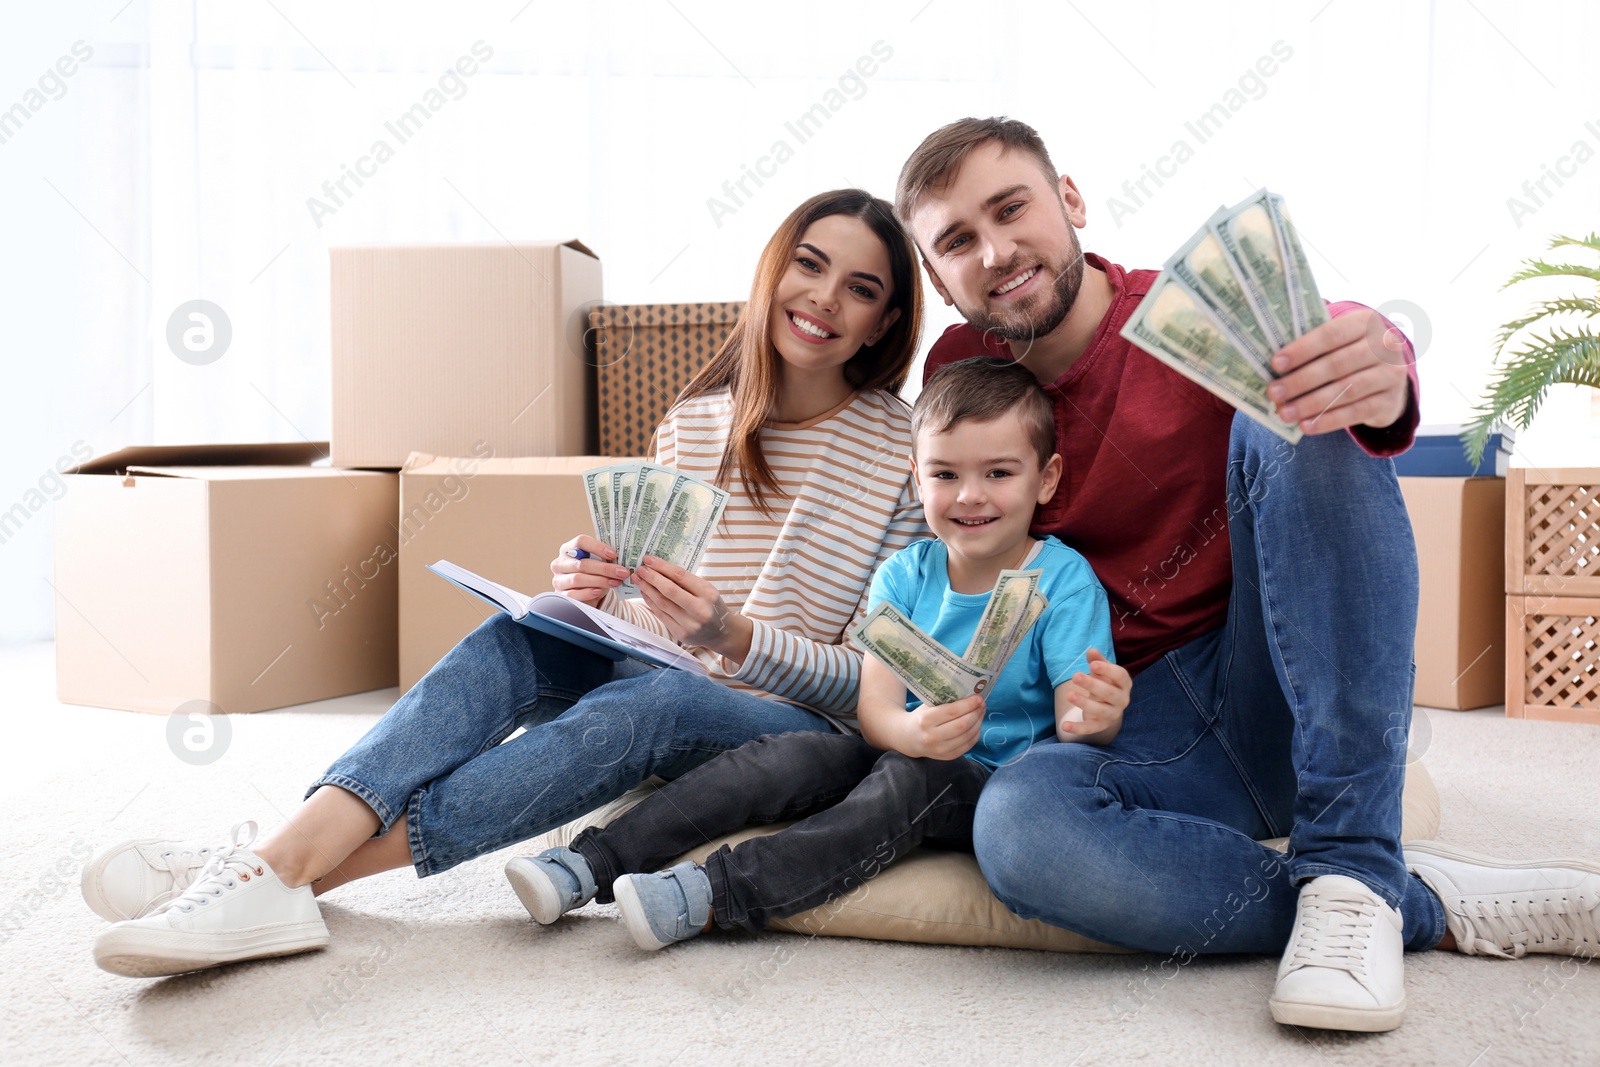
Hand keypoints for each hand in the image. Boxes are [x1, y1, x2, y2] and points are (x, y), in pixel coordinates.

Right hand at [549, 535, 629, 603]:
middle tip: (622, 572)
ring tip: (615, 582)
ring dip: (600, 581)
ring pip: (578, 579)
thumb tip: (623, 558)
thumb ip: (605, 557)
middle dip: (605, 568)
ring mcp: (559, 579)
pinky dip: (588, 592)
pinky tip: (599, 591)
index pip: (581, 542)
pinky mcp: (561, 594)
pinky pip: (573, 594)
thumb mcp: (597, 562)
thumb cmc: (592, 573)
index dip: (598, 547)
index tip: (614, 554)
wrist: (584, 592)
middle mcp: (560, 562)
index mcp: (569, 548)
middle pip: (582, 563)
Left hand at [633, 555, 752, 661]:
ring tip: (638, 580)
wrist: (721, 632)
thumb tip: (659, 568)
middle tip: (640, 569)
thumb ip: (686, 582)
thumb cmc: (711, 606)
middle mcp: (700, 609)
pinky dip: (651, 602)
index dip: (662, 566)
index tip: (649, 559)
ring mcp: (690, 624)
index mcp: (708, 593)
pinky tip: (645, 593)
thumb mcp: (706, 590)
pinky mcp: (680, 633)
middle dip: (651, 577)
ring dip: (647, 589)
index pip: (680, 576)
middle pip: (669, 590)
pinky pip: (661, 615)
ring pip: (662, 603)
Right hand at [901, 693, 985, 760]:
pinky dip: (976, 733)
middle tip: (982, 704)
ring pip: (968, 735)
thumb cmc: (920, 717)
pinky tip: (977, 724)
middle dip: (976, 713)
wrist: (908, 738)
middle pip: (962, 725)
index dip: (969, 704)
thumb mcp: (927, 706)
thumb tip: (970, 693)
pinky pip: (968, 745)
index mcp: (925, 720)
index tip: (978, 697)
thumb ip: (945, 700)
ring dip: (978, 722)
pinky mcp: (948, 757)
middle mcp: (932, 737)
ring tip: (981, 712)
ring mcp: (940, 749)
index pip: (952, 712)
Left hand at [1058, 649, 1130, 741]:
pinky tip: (1064, 726)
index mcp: (1124, 683)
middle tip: (1075, 675)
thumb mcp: (1101, 670)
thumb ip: (1097, 661)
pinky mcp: (1101, 725)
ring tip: (1069, 695)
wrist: (1108, 704)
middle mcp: (1122, 699)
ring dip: (1085, 703)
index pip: (1120, 676)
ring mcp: (1113, 714)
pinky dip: (1078, 728)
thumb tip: (1091, 650)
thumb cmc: (1105, 682)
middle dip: (1093, 685)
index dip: (1107, 670)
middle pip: (1110, 693)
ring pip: (1101, 711)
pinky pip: (1091, 728)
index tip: (1092, 664)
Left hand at [1266, 308, 1410, 434]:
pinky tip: (1306, 425)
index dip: (1302, 349)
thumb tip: (1273, 366)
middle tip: (1273, 392)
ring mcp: (1391, 374)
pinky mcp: (1390, 401)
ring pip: (1347, 390)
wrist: (1388, 379)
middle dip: (1301, 380)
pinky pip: (1357, 412)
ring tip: (1285, 413)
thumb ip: (1313, 347)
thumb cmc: (1348, 355)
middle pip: (1337, 364)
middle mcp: (1384, 345)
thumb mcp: (1338, 343)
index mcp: (1366, 322)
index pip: (1331, 333)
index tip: (1276, 364)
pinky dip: (1329, 420)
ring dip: (1311, 403)